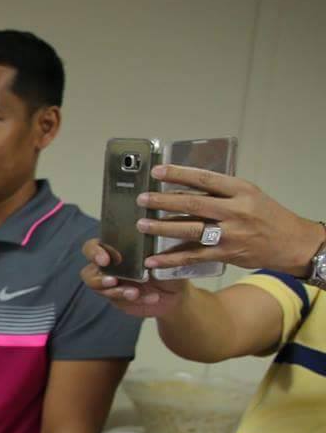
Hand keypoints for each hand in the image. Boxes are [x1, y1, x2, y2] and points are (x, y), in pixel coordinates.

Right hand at [80, 238, 185, 317]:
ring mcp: (111, 284)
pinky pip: (119, 301)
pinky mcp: (117, 299)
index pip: (92, 247)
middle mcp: (109, 266)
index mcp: (115, 248)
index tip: (105, 260)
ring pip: (100, 290)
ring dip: (115, 291)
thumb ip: (151, 252)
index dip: (94, 253)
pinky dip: (136, 300)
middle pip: (88, 272)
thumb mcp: (163, 254)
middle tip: (113, 281)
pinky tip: (152, 297)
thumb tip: (145, 254)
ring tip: (133, 293)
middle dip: (98, 278)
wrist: (176, 291)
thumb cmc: (168, 265)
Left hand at [138, 166, 323, 274]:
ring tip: (142, 225)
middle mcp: (235, 211)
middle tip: (142, 199)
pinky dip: (171, 259)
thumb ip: (220, 191)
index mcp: (241, 191)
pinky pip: (193, 256)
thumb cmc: (266, 215)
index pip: (206, 179)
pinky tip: (152, 261)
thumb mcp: (249, 194)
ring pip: (190, 230)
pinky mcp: (225, 254)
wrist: (290, 242)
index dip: (180, 174)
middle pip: (194, 204)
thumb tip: (183, 184)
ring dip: (162, 228)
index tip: (157, 171)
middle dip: (164, 201)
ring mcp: (230, 234)